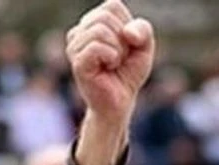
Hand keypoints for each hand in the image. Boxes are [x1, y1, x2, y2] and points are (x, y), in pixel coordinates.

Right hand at [67, 0, 154, 123]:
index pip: (112, 6)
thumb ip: (143, 29)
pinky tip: (109, 67)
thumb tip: (127, 32)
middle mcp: (80, 31)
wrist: (121, 101)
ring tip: (114, 63)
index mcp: (93, 22)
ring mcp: (75, 46)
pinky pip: (96, 46)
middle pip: (105, 15)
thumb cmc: (129, 72)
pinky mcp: (77, 62)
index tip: (127, 44)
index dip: (127, 24)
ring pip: (100, 30)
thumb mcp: (144, 47)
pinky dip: (111, 56)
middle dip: (122, 38)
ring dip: (117, 49)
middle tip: (120, 57)